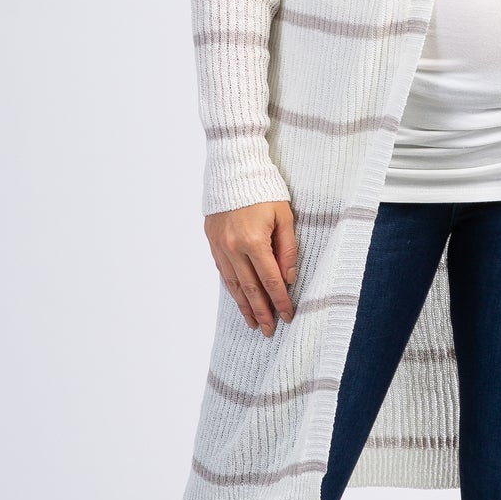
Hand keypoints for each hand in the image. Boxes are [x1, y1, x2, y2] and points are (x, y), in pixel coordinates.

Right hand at [204, 199, 297, 333]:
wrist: (233, 169)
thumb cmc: (264, 190)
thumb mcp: (284, 216)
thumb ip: (288, 248)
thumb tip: (288, 278)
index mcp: (254, 241)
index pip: (270, 280)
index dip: (279, 300)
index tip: (287, 315)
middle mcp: (233, 247)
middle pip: (250, 288)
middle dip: (261, 311)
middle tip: (269, 330)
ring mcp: (219, 246)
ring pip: (233, 284)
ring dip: (244, 305)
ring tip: (253, 323)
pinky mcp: (212, 241)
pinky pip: (223, 271)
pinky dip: (232, 288)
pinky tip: (238, 299)